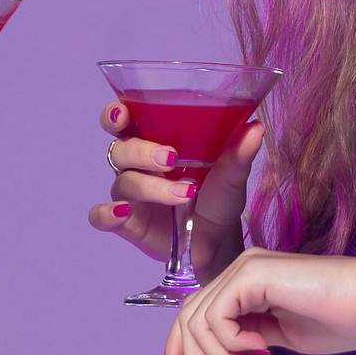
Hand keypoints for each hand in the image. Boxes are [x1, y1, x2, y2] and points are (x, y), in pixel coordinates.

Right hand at [87, 102, 263, 283]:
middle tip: (171, 158)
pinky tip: (124, 213)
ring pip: (123, 182)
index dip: (114, 114)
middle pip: (121, 149)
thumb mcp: (232, 175)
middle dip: (142, 151)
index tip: (123, 113)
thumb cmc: (218, 198)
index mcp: (153, 141)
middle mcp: (136, 165)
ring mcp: (129, 194)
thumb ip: (238, 152)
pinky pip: (101, 216)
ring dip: (150, 186)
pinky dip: (107, 214)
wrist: (219, 241)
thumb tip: (255, 128)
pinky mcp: (126, 223)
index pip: (122, 119)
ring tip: (184, 194)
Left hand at [161, 247, 355, 354]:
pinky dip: (232, 345)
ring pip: (197, 320)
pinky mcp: (250, 275)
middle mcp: (239, 271)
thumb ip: (253, 341)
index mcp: (247, 285)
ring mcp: (243, 270)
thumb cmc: (344, 319)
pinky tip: (261, 354)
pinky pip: (217, 319)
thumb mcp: (284, 337)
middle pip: (189, 317)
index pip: (197, 312)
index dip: (180, 345)